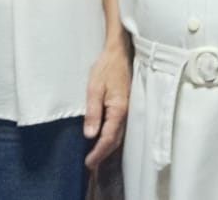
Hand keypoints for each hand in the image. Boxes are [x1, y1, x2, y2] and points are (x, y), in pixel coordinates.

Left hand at [82, 42, 130, 168]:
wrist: (120, 53)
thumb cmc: (107, 68)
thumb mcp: (94, 87)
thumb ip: (93, 112)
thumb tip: (90, 135)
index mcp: (119, 110)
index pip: (108, 138)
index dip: (98, 152)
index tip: (88, 163)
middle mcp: (127, 114)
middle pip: (115, 141)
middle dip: (103, 154)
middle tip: (90, 164)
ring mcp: (129, 111)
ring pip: (119, 136)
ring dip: (108, 148)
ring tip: (95, 157)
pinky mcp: (126, 107)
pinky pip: (120, 128)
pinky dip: (112, 138)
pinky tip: (104, 139)